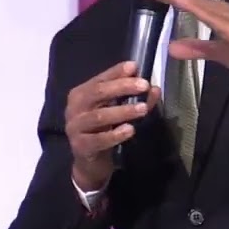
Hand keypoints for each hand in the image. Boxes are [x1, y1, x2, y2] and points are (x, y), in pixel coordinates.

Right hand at [65, 61, 161, 189]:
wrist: (90, 162)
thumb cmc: (103, 130)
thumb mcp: (118, 110)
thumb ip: (134, 98)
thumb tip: (154, 88)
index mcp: (81, 94)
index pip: (100, 79)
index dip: (117, 72)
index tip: (135, 67)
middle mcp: (74, 108)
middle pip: (97, 93)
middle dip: (122, 87)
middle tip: (144, 85)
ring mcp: (75, 127)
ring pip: (99, 116)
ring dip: (123, 111)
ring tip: (143, 108)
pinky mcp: (80, 146)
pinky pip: (98, 139)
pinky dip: (115, 134)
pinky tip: (130, 130)